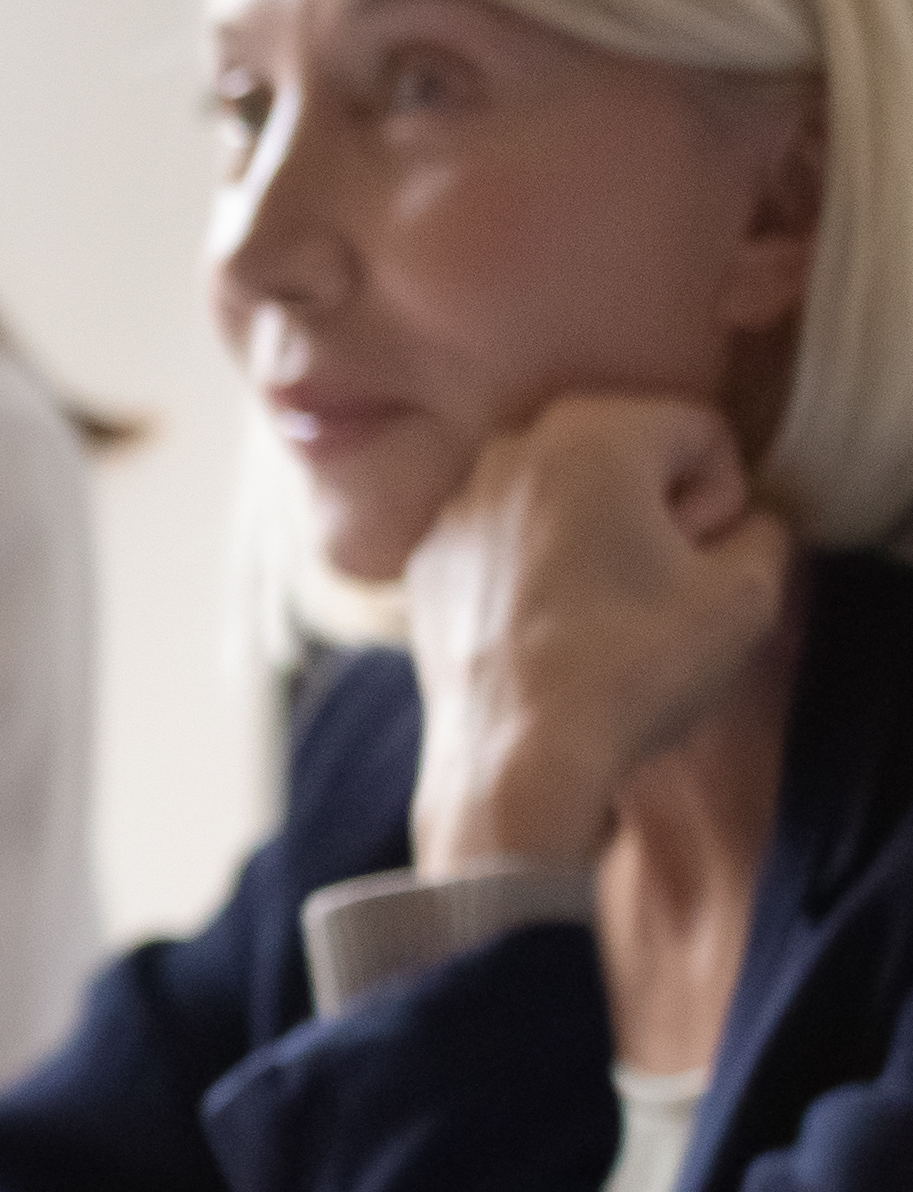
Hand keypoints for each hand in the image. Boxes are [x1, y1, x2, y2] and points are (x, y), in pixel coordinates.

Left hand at [405, 394, 796, 870]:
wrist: (516, 760)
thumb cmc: (634, 668)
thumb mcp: (747, 594)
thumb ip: (766, 529)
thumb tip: (741, 525)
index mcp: (591, 433)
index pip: (701, 431)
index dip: (724, 498)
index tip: (700, 559)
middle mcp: (509, 452)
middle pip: (626, 454)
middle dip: (656, 507)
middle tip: (657, 583)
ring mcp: (455, 508)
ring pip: (561, 497)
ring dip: (594, 537)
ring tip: (603, 613)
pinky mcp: (427, 564)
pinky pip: (507, 542)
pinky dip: (534, 570)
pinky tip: (548, 632)